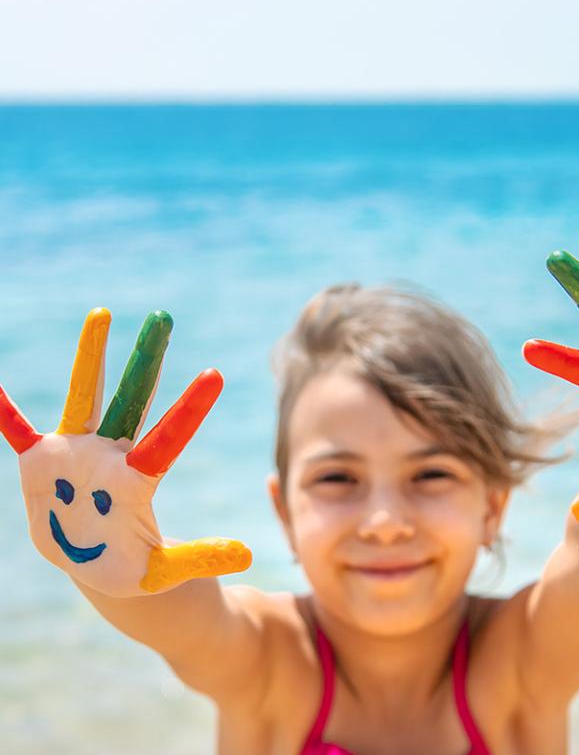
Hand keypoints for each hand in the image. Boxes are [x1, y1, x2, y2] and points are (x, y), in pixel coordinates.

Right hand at [0, 309, 251, 595]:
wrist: (93, 566)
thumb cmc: (131, 568)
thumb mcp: (163, 571)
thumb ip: (199, 559)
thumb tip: (247, 555)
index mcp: (140, 477)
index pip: (170, 436)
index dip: (190, 408)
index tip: (216, 375)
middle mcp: (113, 453)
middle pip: (132, 397)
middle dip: (147, 357)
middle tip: (165, 317)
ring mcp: (78, 452)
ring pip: (85, 395)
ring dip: (91, 356)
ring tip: (104, 314)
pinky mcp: (44, 461)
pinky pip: (19, 430)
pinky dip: (4, 412)